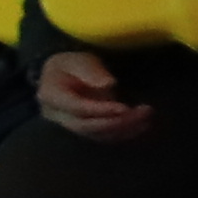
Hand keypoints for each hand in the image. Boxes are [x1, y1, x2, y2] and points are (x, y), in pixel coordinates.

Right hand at [36, 50, 152, 141]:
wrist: (61, 76)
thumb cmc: (70, 65)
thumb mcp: (78, 60)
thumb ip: (90, 70)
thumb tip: (108, 84)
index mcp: (51, 96)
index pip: (77, 108)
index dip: (100, 110)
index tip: (124, 108)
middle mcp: (57, 116)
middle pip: (87, 126)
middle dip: (116, 122)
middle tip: (142, 112)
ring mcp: (70, 126)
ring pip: (97, 134)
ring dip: (124, 129)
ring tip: (146, 116)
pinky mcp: (84, 131)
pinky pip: (103, 137)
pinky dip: (123, 133)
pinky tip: (141, 125)